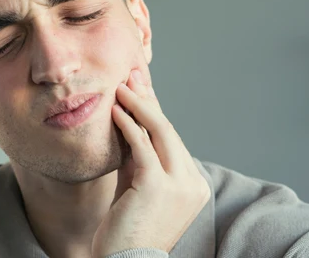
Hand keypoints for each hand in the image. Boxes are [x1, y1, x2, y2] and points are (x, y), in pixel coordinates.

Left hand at [92, 69, 210, 256]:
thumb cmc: (125, 231)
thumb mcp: (137, 189)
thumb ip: (139, 161)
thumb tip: (130, 126)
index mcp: (193, 186)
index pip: (173, 140)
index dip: (155, 111)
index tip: (140, 89)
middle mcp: (191, 184)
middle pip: (169, 131)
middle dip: (148, 100)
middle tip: (130, 77)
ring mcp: (178, 185)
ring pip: (161, 132)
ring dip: (139, 105)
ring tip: (120, 86)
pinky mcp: (157, 186)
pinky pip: (142, 145)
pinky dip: (128, 124)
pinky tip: (115, 110)